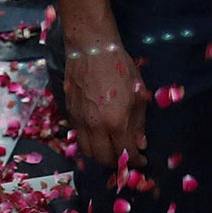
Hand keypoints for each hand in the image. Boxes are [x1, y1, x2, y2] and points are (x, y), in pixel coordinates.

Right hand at [63, 41, 146, 171]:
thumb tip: (140, 143)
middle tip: (126, 157)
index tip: (141, 161)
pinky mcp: (70, 114)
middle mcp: (96, 127)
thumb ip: (138, 123)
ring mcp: (80, 121)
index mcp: (116, 122)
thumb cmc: (119, 68)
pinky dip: (89, 142)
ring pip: (87, 151)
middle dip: (117, 162)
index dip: (135, 161)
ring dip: (100, 155)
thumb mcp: (138, 95)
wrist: (92, 50)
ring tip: (111, 149)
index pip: (126, 153)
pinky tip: (99, 135)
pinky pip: (79, 137)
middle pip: (104, 158)